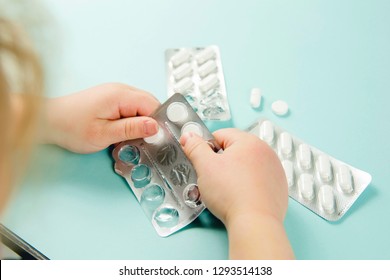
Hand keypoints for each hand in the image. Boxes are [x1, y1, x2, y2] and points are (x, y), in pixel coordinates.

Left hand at [41, 83, 159, 152]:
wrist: (48, 120)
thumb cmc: (71, 128)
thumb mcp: (104, 134)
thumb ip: (132, 129)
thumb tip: (155, 126)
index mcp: (120, 95)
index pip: (153, 105)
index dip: (159, 122)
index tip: (159, 139)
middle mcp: (120, 89)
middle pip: (149, 104)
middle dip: (151, 123)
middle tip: (147, 141)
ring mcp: (115, 92)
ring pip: (141, 106)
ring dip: (142, 122)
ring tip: (134, 138)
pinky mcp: (111, 98)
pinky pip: (131, 107)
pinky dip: (133, 119)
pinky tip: (126, 132)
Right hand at [180, 128, 293, 258]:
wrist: (255, 222)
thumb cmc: (233, 194)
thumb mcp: (205, 166)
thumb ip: (195, 147)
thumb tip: (189, 136)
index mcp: (249, 141)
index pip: (220, 135)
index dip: (207, 149)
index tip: (202, 162)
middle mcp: (266, 152)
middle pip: (234, 150)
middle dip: (221, 163)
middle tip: (213, 179)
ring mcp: (274, 169)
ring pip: (245, 166)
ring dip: (234, 174)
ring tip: (227, 190)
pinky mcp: (278, 186)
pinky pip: (257, 180)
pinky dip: (247, 186)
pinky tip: (240, 196)